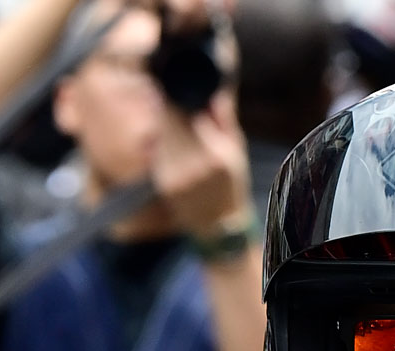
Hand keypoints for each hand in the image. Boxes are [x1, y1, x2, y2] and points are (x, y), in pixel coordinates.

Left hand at [150, 90, 251, 241]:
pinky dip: (161, 139)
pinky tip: (169, 137)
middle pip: (169, 120)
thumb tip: (213, 86)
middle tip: (167, 89)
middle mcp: (194, 167)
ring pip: (161, 133)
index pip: (187, 114)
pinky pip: (158, 150)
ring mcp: (176, 177)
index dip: (176, 93)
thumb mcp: (236, 148)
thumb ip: (223, 117)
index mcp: (216, 156)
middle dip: (167, 103)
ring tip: (168, 109)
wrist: (218, 226)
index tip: (174, 80)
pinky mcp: (163, 184)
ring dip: (163, 120)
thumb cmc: (230, 183)